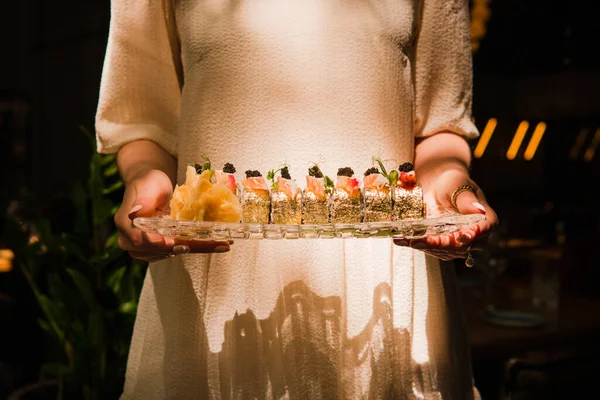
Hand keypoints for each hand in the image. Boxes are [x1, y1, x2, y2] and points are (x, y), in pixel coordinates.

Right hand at [114, 168, 231, 261]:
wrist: (152, 187)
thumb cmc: (149, 182)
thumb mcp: (147, 184)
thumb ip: (142, 199)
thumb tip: (135, 213)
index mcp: (125, 224)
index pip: (139, 239)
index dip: (158, 243)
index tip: (177, 242)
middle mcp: (131, 240)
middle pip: (157, 250)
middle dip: (184, 248)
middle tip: (209, 245)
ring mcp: (145, 247)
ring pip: (170, 253)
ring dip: (195, 249)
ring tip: (219, 244)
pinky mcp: (160, 248)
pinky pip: (177, 251)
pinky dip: (195, 247)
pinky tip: (215, 243)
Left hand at [393, 171, 498, 261]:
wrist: (437, 185)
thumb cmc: (452, 181)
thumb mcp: (459, 185)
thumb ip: (467, 199)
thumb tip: (479, 211)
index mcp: (485, 218)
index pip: (483, 229)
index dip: (473, 235)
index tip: (462, 237)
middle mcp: (474, 235)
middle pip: (461, 246)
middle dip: (441, 244)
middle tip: (423, 241)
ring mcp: (457, 242)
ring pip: (444, 251)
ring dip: (425, 247)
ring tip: (408, 240)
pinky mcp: (442, 245)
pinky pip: (431, 249)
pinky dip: (417, 244)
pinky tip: (401, 240)